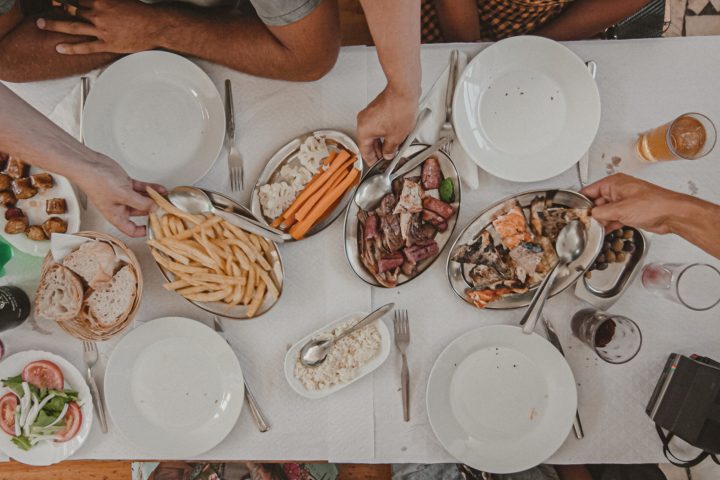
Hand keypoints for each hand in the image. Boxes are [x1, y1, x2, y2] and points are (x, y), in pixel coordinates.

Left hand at [36, 0, 160, 54]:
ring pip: (72, 27)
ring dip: (54, 25)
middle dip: (55, 7)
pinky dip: (71, 48)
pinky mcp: (107, 44)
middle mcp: (98, 14)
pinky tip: (60, 48)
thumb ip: (106, 0)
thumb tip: (95, 1)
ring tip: (41, 24)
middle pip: (70, 9)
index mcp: (101, 0)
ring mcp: (101, 30)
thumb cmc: (140, 12)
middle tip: (44, 7)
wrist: (155, 26)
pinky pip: (86, 47)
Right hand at [75, 153, 164, 236]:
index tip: (155, 229)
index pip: (131, 230)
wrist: (88, 164)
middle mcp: (119, 207)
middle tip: (166, 210)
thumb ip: (140, 203)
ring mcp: (123, 195)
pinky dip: (151, 188)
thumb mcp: (123, 195)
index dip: (143, 231)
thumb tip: (154, 208)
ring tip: (166, 198)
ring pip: (142, 199)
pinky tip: (160, 189)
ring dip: (154, 198)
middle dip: (153, 211)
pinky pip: (141, 188)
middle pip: (140, 213)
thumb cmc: (96, 181)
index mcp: (115, 215)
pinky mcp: (125, 184)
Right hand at [357, 84, 417, 164]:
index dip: (371, 160)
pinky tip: (394, 134)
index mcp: (363, 130)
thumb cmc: (399, 109)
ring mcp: (369, 113)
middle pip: (368, 141)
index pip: (364, 151)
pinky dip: (384, 131)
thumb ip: (390, 149)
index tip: (376, 164)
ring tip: (392, 147)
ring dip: (382, 141)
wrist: (404, 91)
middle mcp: (363, 121)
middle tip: (386, 157)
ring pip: (374, 132)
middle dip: (378, 150)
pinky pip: (378, 123)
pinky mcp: (377, 108)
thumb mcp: (396, 137)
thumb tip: (388, 154)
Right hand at [581, 173, 688, 233]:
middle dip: (591, 213)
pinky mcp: (630, 212)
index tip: (573, 210)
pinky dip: (609, 224)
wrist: (672, 214)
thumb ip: (601, 212)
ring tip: (593, 228)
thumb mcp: (620, 209)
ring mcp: (624, 202)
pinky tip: (604, 230)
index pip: (590, 190)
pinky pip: (614, 217)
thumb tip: (591, 215)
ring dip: (600, 220)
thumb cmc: (653, 205)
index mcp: (614, 183)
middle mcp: (618, 191)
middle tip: (583, 223)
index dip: (581, 201)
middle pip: (597, 202)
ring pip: (605, 211)